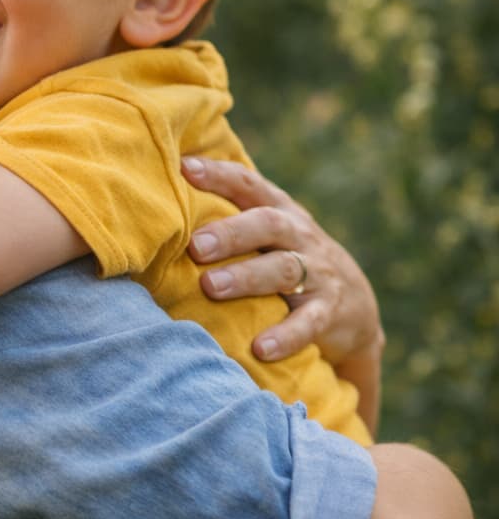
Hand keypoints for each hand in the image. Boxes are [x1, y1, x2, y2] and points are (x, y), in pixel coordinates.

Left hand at [181, 156, 384, 367]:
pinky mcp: (329, 312)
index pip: (249, 185)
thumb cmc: (289, 258)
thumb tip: (163, 195)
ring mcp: (318, 273)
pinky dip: (286, 335)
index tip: (184, 169)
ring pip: (284, 269)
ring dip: (246, 278)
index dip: (219, 175)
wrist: (355, 306)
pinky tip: (261, 348)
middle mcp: (300, 235)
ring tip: (211, 287)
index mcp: (279, 211)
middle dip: (231, 233)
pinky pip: (309, 323)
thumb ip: (229, 214)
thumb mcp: (268, 232)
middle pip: (267, 224)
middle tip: (196, 245)